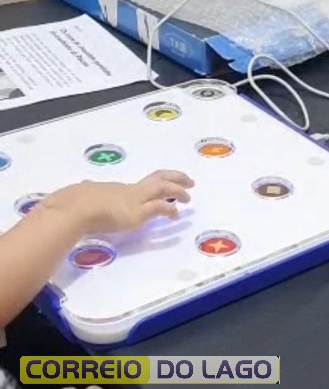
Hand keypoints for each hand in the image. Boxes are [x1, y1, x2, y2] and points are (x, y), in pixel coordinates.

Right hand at [38, 170, 194, 234]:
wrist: (75, 208)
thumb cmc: (75, 201)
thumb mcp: (84, 191)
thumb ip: (88, 189)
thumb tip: (84, 184)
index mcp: (121, 188)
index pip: (145, 183)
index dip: (159, 181)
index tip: (168, 182)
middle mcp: (132, 191)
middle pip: (159, 178)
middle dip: (176, 178)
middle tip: (190, 181)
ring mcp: (136, 200)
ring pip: (164, 189)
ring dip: (179, 191)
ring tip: (188, 197)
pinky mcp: (138, 213)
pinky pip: (160, 207)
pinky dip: (170, 210)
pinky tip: (176, 215)